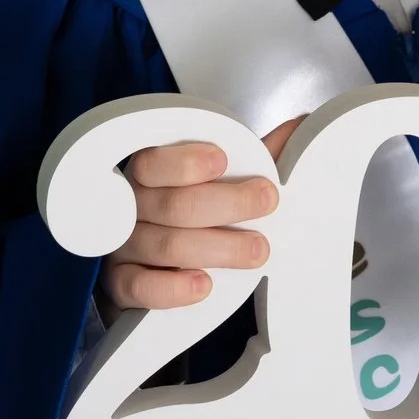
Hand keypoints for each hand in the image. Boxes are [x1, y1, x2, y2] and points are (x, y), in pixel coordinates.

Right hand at [102, 117, 303, 309]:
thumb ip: (253, 157)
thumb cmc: (190, 213)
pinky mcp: (122, 285)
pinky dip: (174, 288)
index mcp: (148, 174)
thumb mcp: (219, 181)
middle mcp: (131, 208)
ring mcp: (125, 247)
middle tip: (268, 201)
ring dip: (219, 248)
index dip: (187, 162)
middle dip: (228, 203)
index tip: (223, 161)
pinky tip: (205, 284)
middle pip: (174, 205)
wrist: (153, 265)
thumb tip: (297, 131)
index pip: (155, 163)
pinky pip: (141, 288)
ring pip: (167, 246)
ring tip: (258, 250)